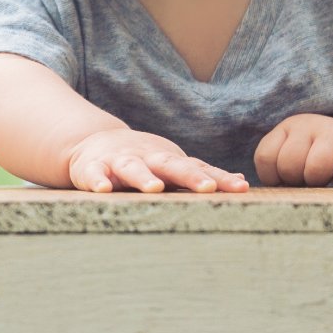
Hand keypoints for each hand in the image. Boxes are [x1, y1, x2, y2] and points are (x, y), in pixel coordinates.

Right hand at [65, 129, 248, 194]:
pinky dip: (98, 181)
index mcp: (168, 160)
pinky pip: (94, 175)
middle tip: (207, 188)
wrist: (92, 143)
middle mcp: (147, 158)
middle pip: (170, 165)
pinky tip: (103, 190)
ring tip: (154, 188)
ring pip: (132, 168)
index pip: (197, 168)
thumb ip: (201, 173)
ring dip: (143, 177)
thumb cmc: (141, 160)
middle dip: (189, 176)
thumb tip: (240, 182)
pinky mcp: (92, 168)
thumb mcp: (171, 163)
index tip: (240, 189)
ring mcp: (119, 162)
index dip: (219, 178)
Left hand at [253, 115, 332, 186]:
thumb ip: (278, 174)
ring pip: (316, 167)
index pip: (265, 157)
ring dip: (320, 182)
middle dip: (297, 182)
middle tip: (309, 181)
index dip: (274, 178)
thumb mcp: (293, 160)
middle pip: (288, 164)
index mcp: (286, 129)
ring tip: (326, 179)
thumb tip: (274, 200)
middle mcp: (307, 125)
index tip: (287, 181)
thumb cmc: (319, 163)